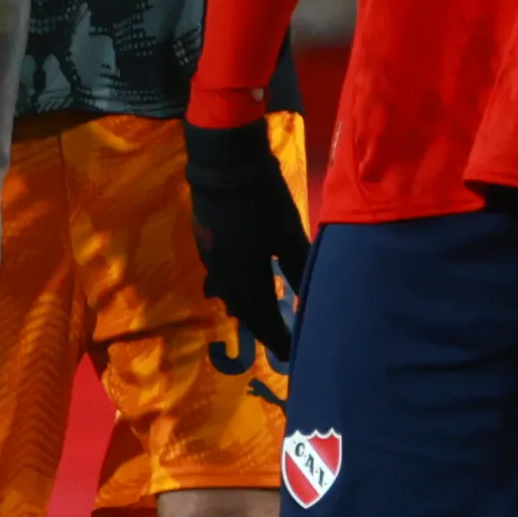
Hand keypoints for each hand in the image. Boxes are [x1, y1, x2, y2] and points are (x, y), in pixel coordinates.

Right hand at [184, 117, 308, 359]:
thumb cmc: (261, 198)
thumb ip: (299, 266)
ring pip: (229, 293)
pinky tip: (244, 281)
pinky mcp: (206, 239)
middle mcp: (223, 274)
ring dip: (247, 308)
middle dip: (261, 327)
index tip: (291, 355)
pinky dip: (236, 287)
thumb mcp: (287, 233)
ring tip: (263, 315)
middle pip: (243, 310)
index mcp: (244, 276)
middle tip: (279, 340)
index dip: (277, 338)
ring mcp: (210, 256)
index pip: (262, 318)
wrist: (223, 162)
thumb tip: (311, 295)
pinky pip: (221, 276)